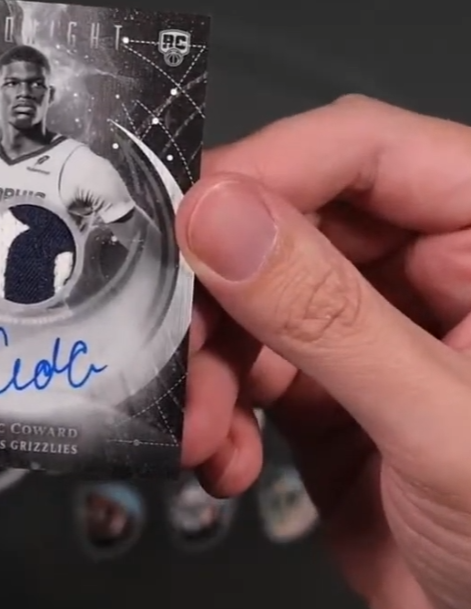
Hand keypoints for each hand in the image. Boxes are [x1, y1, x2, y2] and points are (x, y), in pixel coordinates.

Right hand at [177, 96, 470, 608]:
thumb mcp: (439, 426)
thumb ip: (326, 316)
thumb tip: (217, 215)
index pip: (365, 150)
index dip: (267, 170)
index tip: (182, 221)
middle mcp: (428, 267)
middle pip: (287, 223)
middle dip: (216, 291)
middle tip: (169, 346)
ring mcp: (372, 327)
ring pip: (251, 298)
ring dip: (206, 362)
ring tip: (196, 428)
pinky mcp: (328, 388)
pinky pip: (246, 366)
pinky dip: (217, 407)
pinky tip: (220, 457)